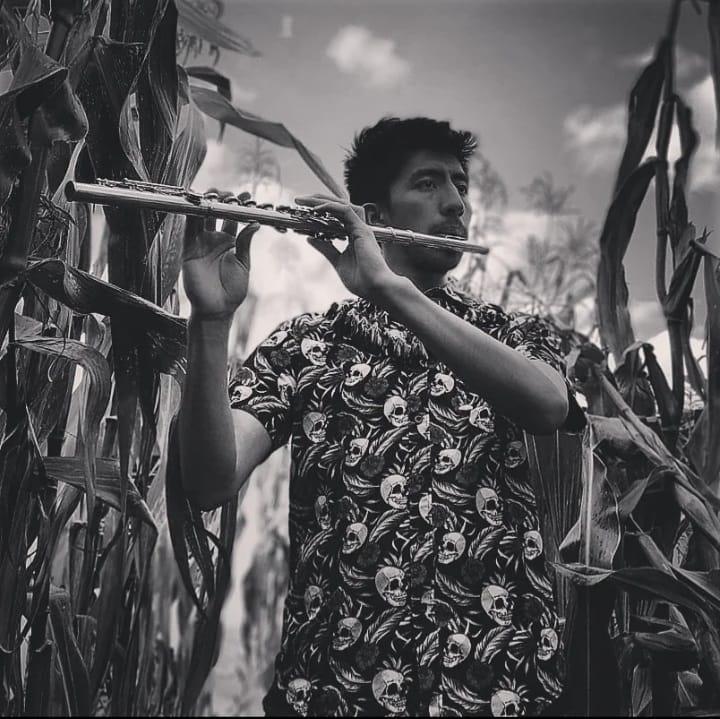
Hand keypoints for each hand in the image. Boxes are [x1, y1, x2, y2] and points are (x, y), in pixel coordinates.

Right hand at [182, 189, 259, 318]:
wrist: (218, 309)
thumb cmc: (232, 291)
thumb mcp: (244, 264)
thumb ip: (245, 243)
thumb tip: (254, 223)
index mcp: (229, 243)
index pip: (232, 219)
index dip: (238, 206)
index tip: (247, 196)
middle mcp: (214, 240)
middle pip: (215, 214)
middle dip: (221, 200)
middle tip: (229, 193)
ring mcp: (200, 244)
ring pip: (200, 218)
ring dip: (205, 205)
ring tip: (213, 193)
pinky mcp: (189, 251)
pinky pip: (188, 230)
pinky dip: (190, 217)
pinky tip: (196, 206)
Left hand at [296, 194, 398, 300]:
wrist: (375, 288)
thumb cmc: (361, 280)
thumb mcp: (337, 261)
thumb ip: (325, 248)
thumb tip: (310, 239)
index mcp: (353, 235)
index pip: (335, 216)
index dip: (319, 210)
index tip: (301, 210)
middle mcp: (357, 228)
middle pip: (337, 206)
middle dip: (317, 200)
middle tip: (298, 199)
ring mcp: (361, 228)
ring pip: (341, 204)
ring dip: (322, 200)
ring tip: (305, 200)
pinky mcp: (362, 229)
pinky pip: (345, 211)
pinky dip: (330, 207)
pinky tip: (317, 209)